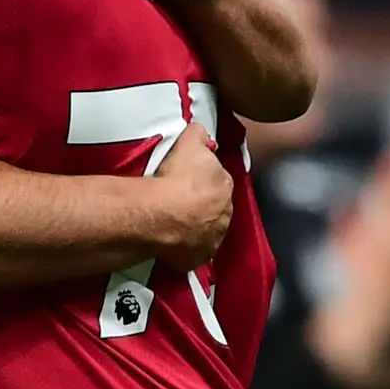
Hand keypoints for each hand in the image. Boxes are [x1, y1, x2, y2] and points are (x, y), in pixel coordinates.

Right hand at [144, 126, 232, 270]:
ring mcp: (214, 238)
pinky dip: (184, 248)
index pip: (218, 180)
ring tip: (173, 223)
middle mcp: (226, 213)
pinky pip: (192, 252)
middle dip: (202, 205)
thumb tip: (201, 131)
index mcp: (225, 184)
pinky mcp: (199, 257)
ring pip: (205, 231)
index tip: (187, 180)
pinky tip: (171, 242)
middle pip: (214, 207)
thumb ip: (198, 134)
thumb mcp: (189, 141)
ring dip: (195, 227)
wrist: (163, 214)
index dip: (203, 180)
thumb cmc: (177, 175)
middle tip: (179, 203)